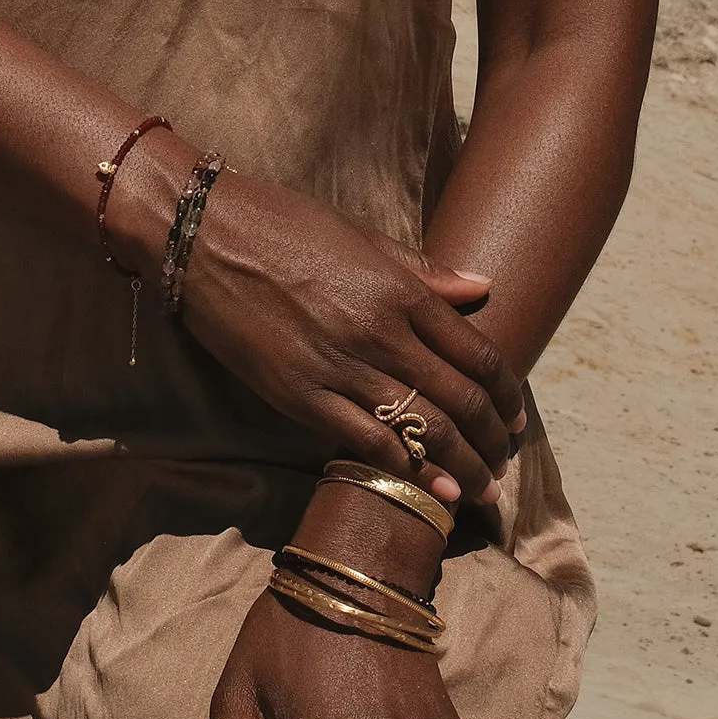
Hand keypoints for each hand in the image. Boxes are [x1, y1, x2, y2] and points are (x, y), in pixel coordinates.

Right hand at [175, 169, 525, 503]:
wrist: (203, 236)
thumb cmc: (283, 225)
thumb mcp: (362, 236)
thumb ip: (424, 270)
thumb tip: (482, 289)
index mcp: (402, 291)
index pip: (478, 354)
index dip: (505, 394)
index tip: (514, 421)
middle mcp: (382, 332)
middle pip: (459, 399)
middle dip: (490, 441)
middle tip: (502, 468)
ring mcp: (340, 366)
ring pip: (420, 428)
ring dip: (457, 467)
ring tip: (476, 493)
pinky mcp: (299, 394)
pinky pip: (363, 439)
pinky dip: (400, 468)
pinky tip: (424, 489)